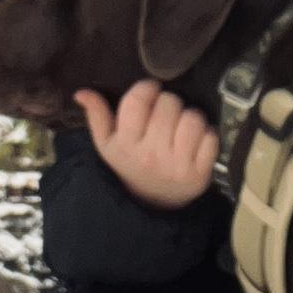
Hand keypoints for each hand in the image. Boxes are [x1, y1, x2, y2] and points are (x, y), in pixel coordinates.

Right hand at [75, 80, 218, 209]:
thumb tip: (81, 92)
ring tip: (181, 127)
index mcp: (125, 143)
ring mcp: (176, 165)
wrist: (151, 204)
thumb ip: (96, 115)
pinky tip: (196, 142)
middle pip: (169, 103)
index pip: (138, 100)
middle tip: (165, 114)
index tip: (151, 92)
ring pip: (192, 118)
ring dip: (190, 117)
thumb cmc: (130, 165)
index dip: (148, 88)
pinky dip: (207, 135)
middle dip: (169, 103)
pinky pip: (211, 137)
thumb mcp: (108, 144)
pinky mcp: (199, 173)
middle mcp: (150, 154)